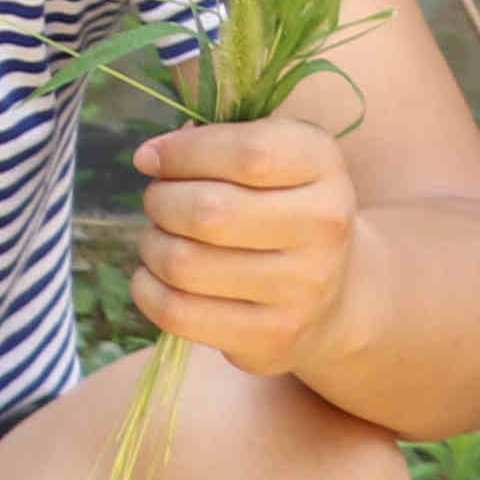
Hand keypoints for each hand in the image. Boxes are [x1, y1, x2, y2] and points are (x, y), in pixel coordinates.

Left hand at [129, 104, 363, 378]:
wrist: (332, 296)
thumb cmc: (278, 210)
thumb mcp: (270, 160)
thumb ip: (215, 143)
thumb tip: (151, 157)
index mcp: (323, 164)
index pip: (248, 152)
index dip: (183, 152)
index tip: (150, 158)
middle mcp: (324, 225)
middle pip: (208, 211)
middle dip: (160, 201)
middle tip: (158, 202)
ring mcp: (302, 287)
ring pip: (184, 263)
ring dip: (151, 245)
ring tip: (160, 239)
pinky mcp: (272, 336)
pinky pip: (178, 312)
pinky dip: (147, 290)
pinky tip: (155, 276)